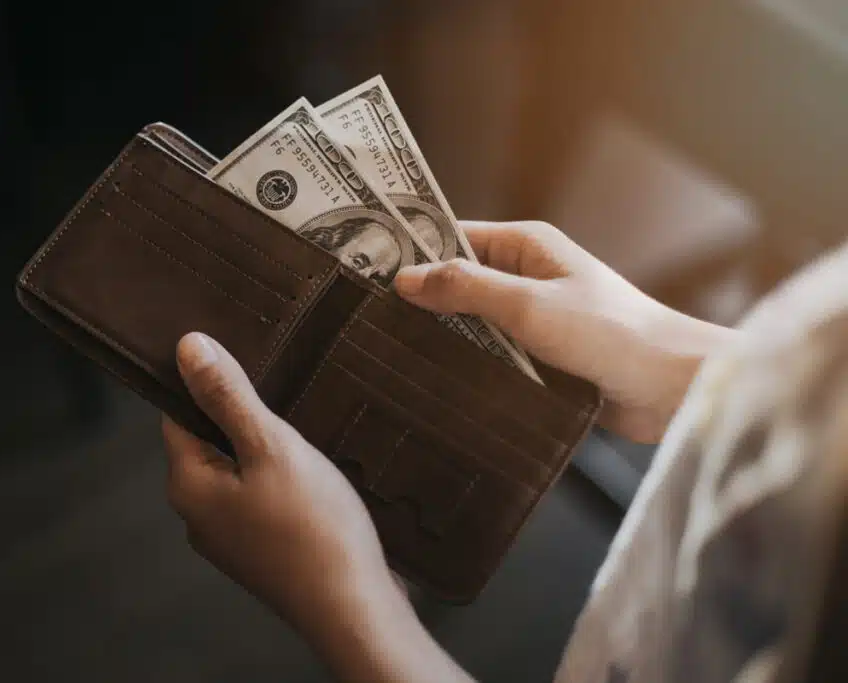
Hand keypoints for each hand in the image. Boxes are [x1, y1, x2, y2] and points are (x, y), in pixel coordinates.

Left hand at [163, 333, 399, 628]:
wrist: (354, 607)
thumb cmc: (313, 528)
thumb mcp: (271, 447)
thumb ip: (228, 397)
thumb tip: (187, 347)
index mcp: (189, 486)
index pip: (176, 415)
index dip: (202, 382)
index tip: (235, 354)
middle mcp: (200, 514)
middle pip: (208, 442)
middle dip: (239, 414)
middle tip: (279, 386)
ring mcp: (231, 537)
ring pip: (239, 470)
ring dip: (264, 446)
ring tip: (302, 425)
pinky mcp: (263, 549)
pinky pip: (261, 497)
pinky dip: (281, 477)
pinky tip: (313, 468)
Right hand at [394, 221, 736, 442]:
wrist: (669, 387)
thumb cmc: (610, 333)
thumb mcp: (529, 304)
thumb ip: (466, 289)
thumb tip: (406, 279)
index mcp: (527, 247)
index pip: (455, 238)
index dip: (415, 251)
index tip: (370, 269)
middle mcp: (527, 278)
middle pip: (459, 282)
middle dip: (424, 300)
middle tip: (371, 318)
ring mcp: (532, 320)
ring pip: (472, 323)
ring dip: (446, 337)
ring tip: (392, 352)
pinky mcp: (538, 358)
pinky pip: (491, 355)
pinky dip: (468, 365)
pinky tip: (435, 380)